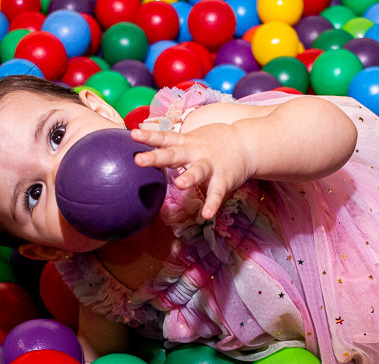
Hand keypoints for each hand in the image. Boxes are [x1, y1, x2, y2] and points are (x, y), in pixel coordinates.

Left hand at [131, 124, 252, 219]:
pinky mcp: (224, 179)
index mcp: (186, 143)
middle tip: (139, 160)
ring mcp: (211, 166)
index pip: (164, 138)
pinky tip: (206, 215)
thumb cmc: (212, 143)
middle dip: (156, 157)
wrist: (246, 143)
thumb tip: (145, 152)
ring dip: (189, 177)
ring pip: (198, 171)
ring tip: (179, 185)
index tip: (132, 135)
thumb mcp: (190, 139)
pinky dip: (212, 203)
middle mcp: (195, 153)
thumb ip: (171, 145)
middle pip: (174, 154)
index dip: (149, 136)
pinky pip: (217, 193)